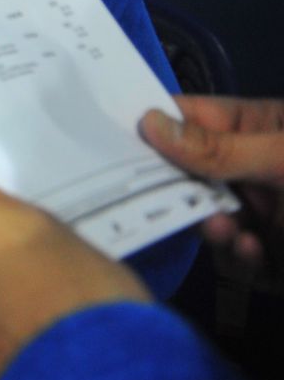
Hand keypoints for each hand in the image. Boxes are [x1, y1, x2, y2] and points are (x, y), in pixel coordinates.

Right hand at [141, 96, 283, 281]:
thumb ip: (221, 147)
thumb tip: (150, 123)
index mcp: (258, 129)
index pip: (192, 119)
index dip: (153, 126)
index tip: (111, 138)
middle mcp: (252, 169)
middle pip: (190, 174)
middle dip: (174, 186)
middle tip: (150, 195)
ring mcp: (260, 216)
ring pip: (207, 219)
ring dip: (210, 225)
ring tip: (222, 228)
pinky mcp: (268, 260)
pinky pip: (234, 259)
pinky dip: (237, 256)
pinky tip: (250, 249)